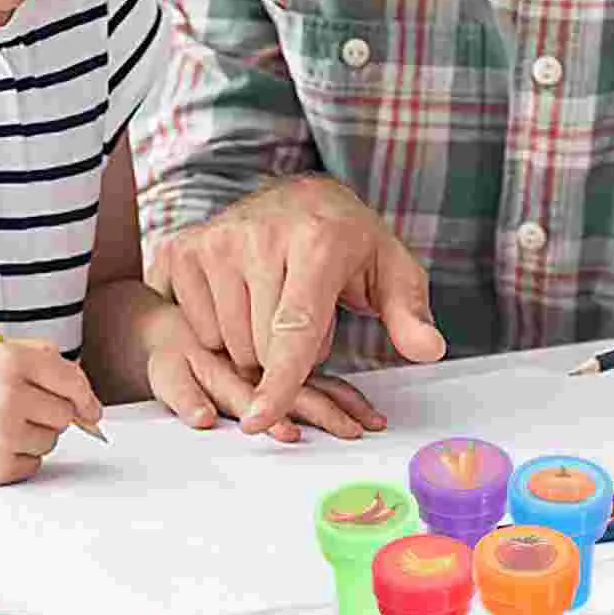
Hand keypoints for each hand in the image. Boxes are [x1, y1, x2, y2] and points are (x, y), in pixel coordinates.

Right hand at [0, 339, 102, 486]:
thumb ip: (44, 361)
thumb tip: (85, 395)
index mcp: (12, 360)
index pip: (71, 382)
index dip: (86, 398)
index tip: (91, 411)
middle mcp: (8, 397)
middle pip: (65, 414)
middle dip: (52, 412)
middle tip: (21, 408)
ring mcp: (0, 435)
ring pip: (50, 441)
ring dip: (35, 435)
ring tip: (0, 423)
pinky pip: (32, 464)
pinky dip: (19, 457)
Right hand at [146, 175, 444, 434]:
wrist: (300, 195)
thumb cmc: (348, 241)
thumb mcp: (391, 271)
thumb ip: (408, 314)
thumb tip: (428, 349)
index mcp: (317, 241)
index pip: (295, 326)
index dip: (281, 379)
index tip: (261, 419)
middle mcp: (259, 234)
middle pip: (259, 347)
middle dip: (286, 356)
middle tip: (307, 317)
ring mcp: (216, 239)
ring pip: (227, 342)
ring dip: (253, 344)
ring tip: (276, 305)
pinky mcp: (185, 248)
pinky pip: (198, 326)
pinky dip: (222, 328)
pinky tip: (243, 297)